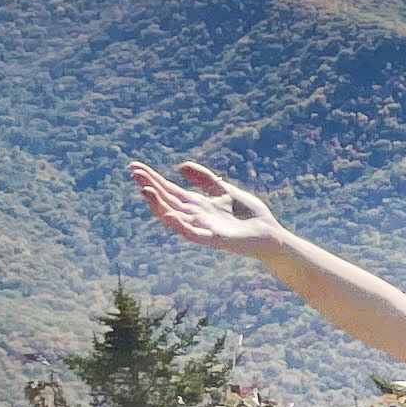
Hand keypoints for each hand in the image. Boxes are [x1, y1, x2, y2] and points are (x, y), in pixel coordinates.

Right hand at [129, 158, 283, 256]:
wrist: (271, 236)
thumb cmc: (250, 216)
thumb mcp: (226, 191)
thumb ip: (206, 180)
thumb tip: (180, 166)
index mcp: (198, 205)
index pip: (170, 191)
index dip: (153, 179)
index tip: (135, 167)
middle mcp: (196, 217)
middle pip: (167, 200)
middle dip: (150, 186)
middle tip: (134, 171)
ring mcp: (203, 228)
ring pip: (174, 217)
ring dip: (158, 204)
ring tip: (145, 189)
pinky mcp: (214, 239)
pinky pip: (192, 233)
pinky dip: (179, 224)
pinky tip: (169, 213)